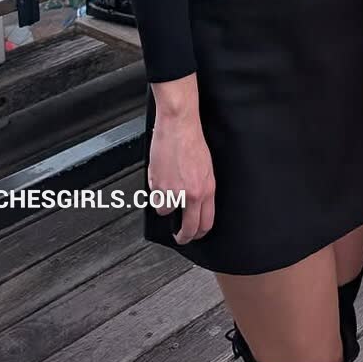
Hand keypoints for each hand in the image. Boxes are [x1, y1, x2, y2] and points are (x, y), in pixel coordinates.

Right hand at [149, 109, 215, 244]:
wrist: (179, 124)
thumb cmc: (192, 140)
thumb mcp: (206, 168)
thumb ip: (201, 189)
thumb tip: (195, 205)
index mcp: (207, 189)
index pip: (206, 223)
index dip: (198, 233)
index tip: (193, 235)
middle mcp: (192, 194)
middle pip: (188, 228)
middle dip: (182, 237)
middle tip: (179, 236)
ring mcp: (174, 191)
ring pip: (166, 212)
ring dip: (165, 205)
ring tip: (168, 186)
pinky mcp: (158, 185)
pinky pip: (155, 197)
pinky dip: (156, 191)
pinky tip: (161, 176)